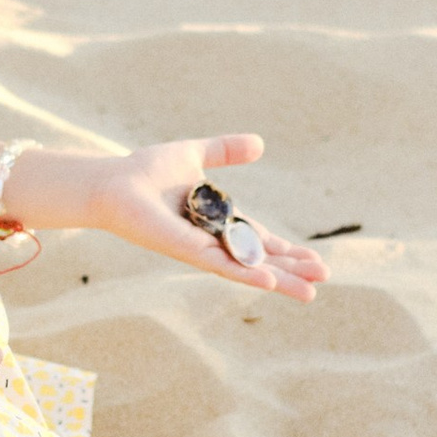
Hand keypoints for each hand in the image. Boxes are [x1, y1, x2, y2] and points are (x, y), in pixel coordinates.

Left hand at [81, 135, 324, 301]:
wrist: (112, 182)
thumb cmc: (145, 171)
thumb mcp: (194, 152)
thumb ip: (225, 150)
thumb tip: (260, 143)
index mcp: (218, 221)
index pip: (260, 240)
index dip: (287, 250)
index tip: (315, 260)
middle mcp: (213, 240)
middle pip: (261, 259)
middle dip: (292, 270)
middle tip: (323, 279)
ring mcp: (201, 249)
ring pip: (248, 268)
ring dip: (279, 280)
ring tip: (309, 293)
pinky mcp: (186, 251)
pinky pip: (221, 265)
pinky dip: (246, 272)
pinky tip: (270, 282)